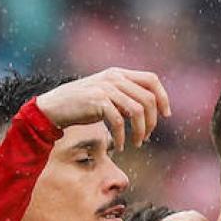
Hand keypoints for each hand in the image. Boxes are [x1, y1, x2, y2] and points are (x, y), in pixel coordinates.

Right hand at [36, 67, 171, 150]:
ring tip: (136, 144)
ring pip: (137, 110)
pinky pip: (119, 122)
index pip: (152, 79)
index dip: (163, 97)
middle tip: (146, 137)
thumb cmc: (83, 106)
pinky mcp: (97, 101)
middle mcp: (114, 77)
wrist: (54, 107)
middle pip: (148, 99)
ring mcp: (105, 88)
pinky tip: (119, 146)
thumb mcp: (107, 96)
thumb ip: (126, 97)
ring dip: (140, 131)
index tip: (166, 115)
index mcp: (119, 73)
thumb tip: (150, 112)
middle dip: (152, 122)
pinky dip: (122, 137)